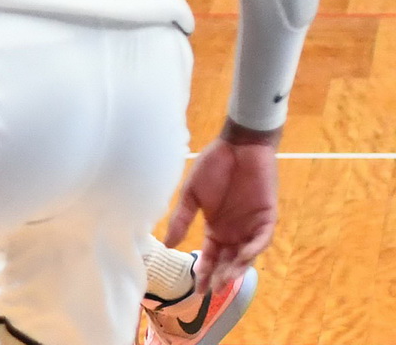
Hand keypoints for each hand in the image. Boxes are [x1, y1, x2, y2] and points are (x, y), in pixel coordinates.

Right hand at [163, 130, 279, 290]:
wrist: (237, 146)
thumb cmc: (212, 166)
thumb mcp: (191, 195)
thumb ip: (182, 219)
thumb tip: (168, 243)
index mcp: (215, 227)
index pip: (210, 256)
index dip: (204, 273)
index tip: (197, 289)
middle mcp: (234, 231)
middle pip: (228, 261)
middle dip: (221, 276)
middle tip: (212, 288)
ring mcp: (251, 225)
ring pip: (246, 255)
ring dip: (237, 268)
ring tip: (226, 279)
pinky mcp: (267, 217)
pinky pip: (262, 238)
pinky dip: (253, 248)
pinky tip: (242, 256)